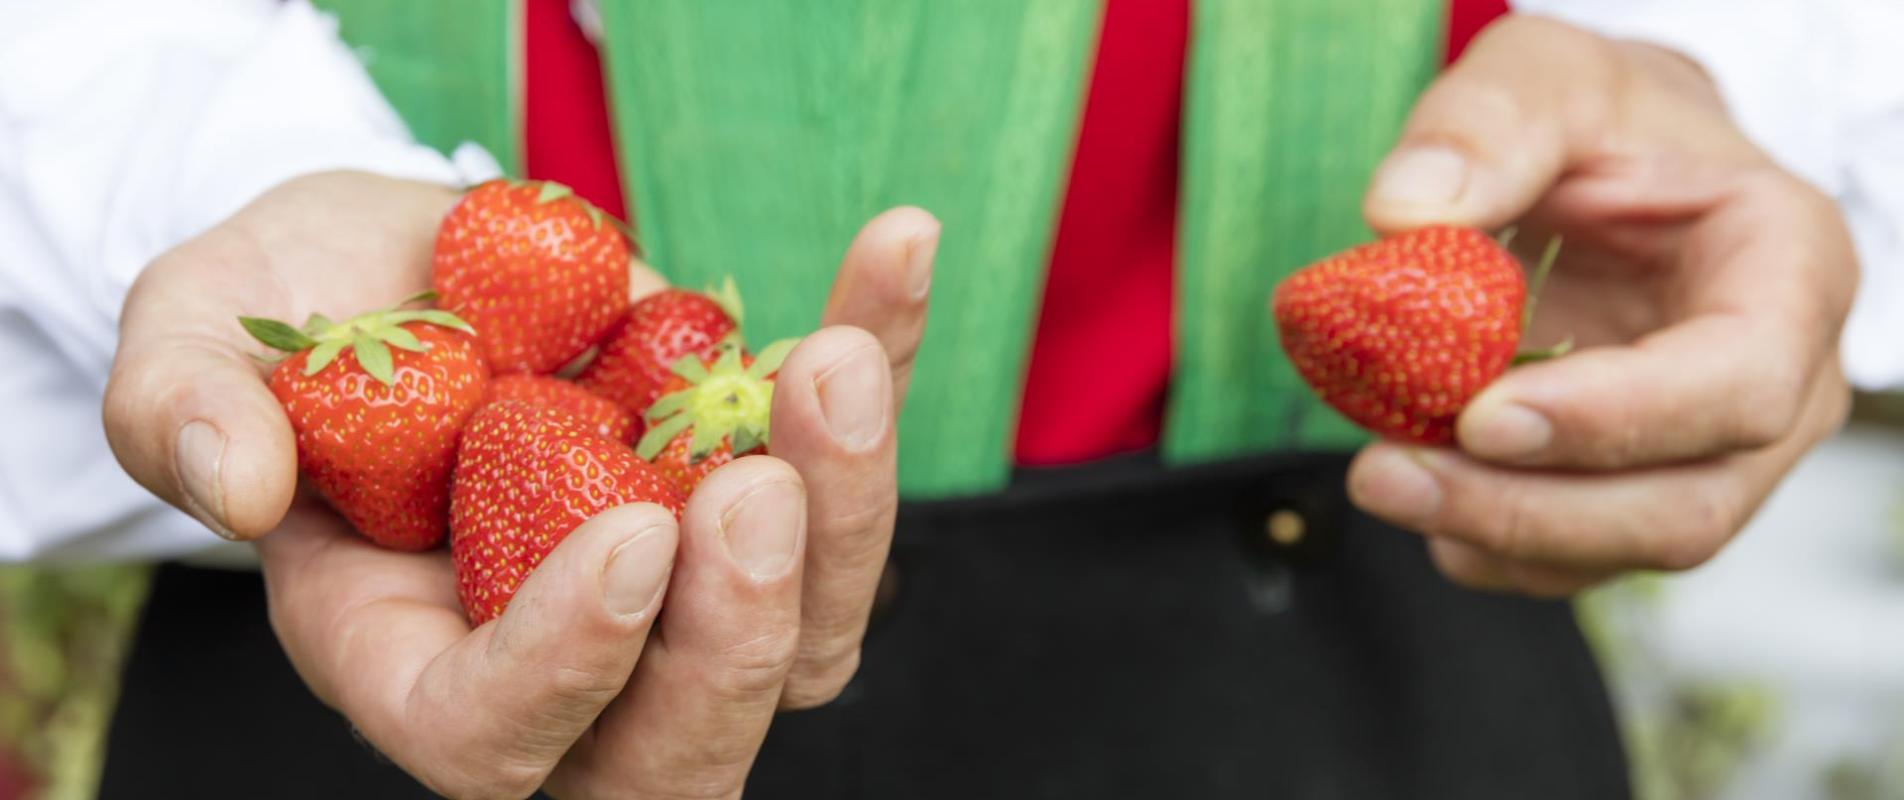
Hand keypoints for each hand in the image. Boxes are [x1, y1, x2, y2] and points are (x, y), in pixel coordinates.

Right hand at [102, 171, 938, 796]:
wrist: (409, 251)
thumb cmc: (294, 313)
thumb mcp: (194, 336)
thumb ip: (182, 410)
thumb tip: (237, 488)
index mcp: (411, 656)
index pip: (493, 739)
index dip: (568, 671)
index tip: (628, 537)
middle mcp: (569, 650)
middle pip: (683, 737)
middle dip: (742, 632)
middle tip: (756, 489)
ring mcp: (684, 577)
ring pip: (810, 628)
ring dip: (849, 503)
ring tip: (831, 359)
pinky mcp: (761, 475)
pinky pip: (850, 455)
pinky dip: (883, 357)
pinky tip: (891, 252)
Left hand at [1349, 16, 1854, 595]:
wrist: (1609, 168)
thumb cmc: (1600, 121)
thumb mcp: (1546, 74)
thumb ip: (1485, 125)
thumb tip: (1404, 212)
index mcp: (1788, 271)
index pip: (1735, 381)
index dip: (1614, 418)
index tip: (1482, 417)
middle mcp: (1777, 387)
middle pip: (1685, 503)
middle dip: (1530, 508)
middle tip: (1388, 474)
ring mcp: (1713, 454)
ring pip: (1625, 546)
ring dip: (1494, 533)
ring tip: (1381, 477)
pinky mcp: (1638, 488)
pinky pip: (1574, 555)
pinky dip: (1487, 542)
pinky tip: (1417, 493)